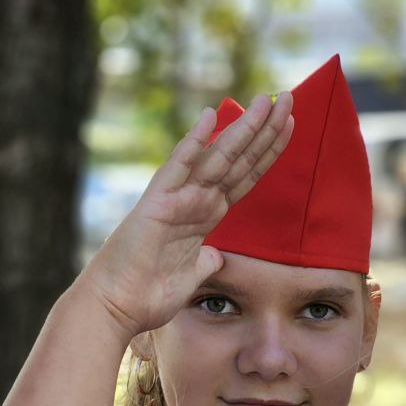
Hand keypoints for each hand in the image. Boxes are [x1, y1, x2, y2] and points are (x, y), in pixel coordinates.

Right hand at [76, 92, 294, 341]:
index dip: (268, 151)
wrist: (115, 308)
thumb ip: (206, 262)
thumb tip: (217, 258)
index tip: (290, 125)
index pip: (244, 177)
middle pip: (238, 160)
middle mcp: (193, 202)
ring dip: (244, 129)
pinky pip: (178, 168)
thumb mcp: (191, 278)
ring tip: (268, 100)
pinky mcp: (156, 205)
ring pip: (217, 158)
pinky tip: (211, 116)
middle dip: (265, 130)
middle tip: (289, 97)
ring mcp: (176, 200)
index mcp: (204, 217)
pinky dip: (193, 142)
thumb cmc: (146, 296)